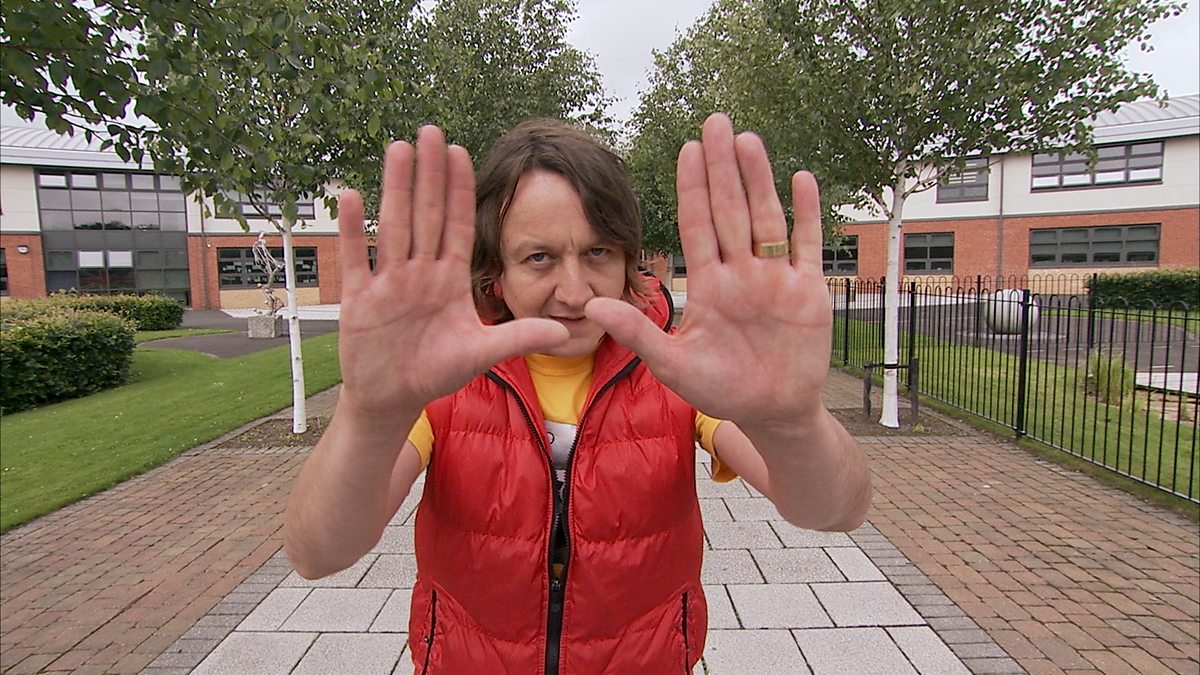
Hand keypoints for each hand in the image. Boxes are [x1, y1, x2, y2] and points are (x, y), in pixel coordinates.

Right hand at [336, 126, 567, 416]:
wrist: (393, 398)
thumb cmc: (435, 372)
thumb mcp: (480, 353)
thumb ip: (519, 338)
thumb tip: (565, 331)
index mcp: (448, 280)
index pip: (457, 225)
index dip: (458, 190)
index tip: (461, 153)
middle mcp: (418, 273)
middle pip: (425, 214)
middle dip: (429, 173)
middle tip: (431, 130)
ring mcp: (388, 283)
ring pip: (394, 227)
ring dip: (395, 188)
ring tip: (398, 148)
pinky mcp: (359, 300)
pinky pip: (356, 259)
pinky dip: (353, 232)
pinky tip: (352, 197)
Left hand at [586, 113, 831, 427]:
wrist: (770, 413)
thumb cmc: (719, 389)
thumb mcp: (672, 363)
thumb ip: (636, 332)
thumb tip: (591, 305)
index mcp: (708, 284)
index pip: (697, 224)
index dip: (692, 187)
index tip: (687, 148)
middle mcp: (741, 272)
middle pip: (731, 210)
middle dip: (723, 167)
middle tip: (716, 121)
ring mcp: (775, 278)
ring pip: (767, 218)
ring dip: (760, 180)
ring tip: (749, 140)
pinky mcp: (808, 291)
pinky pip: (807, 245)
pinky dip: (808, 214)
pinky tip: (802, 179)